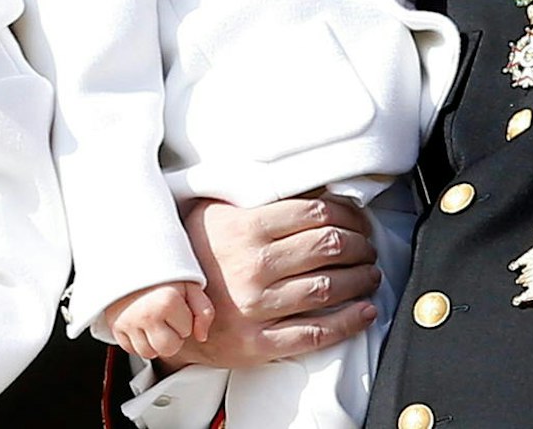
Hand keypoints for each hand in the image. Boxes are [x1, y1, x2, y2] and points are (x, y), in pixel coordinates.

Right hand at [105, 281, 213, 359]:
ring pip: (148, 352)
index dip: (185, 319)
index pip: (186, 331)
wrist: (128, 260)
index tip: (176, 303)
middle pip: (168, 349)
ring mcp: (128, 321)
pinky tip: (140, 324)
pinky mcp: (114, 326)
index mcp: (168, 301)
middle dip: (172, 336)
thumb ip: (204, 311)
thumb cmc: (163, 273)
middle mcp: (147, 314)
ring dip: (154, 341)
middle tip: (167, 317)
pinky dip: (137, 341)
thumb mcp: (190, 284)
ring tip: (154, 320)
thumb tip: (201, 337)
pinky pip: (130, 349)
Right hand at [165, 196, 378, 369]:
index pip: (316, 212)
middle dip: (360, 244)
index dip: (348, 214)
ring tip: (370, 274)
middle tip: (367, 245)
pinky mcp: (258, 343)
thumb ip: (258, 200)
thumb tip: (314, 188)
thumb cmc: (196, 255)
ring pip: (329, 288)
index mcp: (245, 228)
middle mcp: (253, 266)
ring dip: (361, 279)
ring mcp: (256, 307)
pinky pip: (316, 333)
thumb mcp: (216, 213)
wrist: (162, 308)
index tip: (358, 218)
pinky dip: (349, 322)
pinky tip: (365, 311)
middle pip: (329, 247)